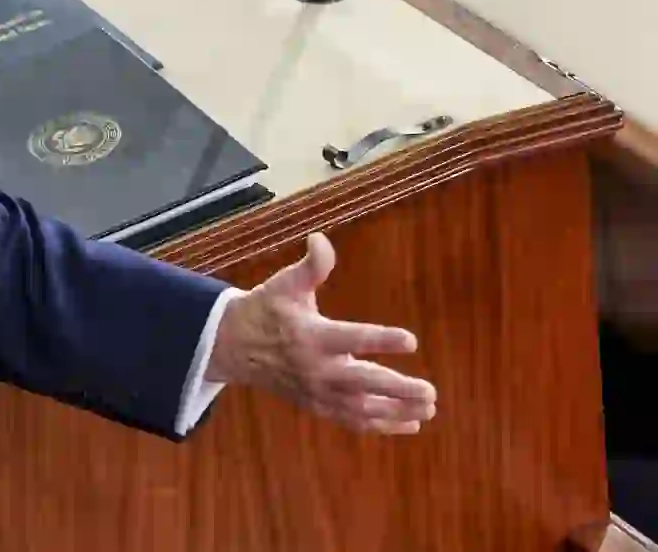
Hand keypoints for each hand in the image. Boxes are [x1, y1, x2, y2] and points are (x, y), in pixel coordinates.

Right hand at [206, 233, 437, 433]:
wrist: (233, 347)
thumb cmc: (266, 309)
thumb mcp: (285, 285)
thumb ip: (311, 267)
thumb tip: (320, 239)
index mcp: (311, 336)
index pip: (351, 339)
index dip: (381, 339)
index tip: (411, 340)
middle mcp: (316, 368)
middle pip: (362, 382)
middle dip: (396, 389)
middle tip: (430, 391)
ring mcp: (317, 391)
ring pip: (361, 408)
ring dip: (396, 411)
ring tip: (428, 408)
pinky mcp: (317, 405)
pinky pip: (353, 421)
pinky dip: (382, 426)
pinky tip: (411, 424)